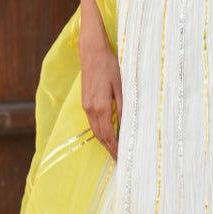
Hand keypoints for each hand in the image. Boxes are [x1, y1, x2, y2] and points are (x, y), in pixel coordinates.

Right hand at [79, 35, 121, 161]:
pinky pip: (92, 123)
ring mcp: (86, 106)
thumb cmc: (110, 66)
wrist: (92, 52)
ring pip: (95, 131)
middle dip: (110, 149)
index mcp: (101, 106)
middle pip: (100, 136)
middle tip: (119, 161)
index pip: (108, 134)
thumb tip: (126, 126)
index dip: (115, 148)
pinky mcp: (85, 102)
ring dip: (104, 142)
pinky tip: (107, 135)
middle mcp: (91, 109)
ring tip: (114, 151)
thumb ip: (123, 107)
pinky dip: (100, 132)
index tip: (122, 159)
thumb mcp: (121, 86)